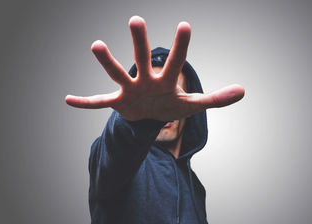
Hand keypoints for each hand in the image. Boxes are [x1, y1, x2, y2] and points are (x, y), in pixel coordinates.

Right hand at [65, 16, 244, 120]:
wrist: (150, 115)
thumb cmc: (171, 104)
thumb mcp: (193, 105)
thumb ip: (216, 98)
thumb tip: (243, 90)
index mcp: (166, 80)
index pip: (177, 62)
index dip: (181, 46)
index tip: (185, 25)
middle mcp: (146, 79)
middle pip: (143, 59)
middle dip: (141, 42)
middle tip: (135, 20)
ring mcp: (130, 89)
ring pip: (117, 74)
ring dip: (107, 62)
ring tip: (96, 45)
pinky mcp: (117, 102)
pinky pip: (99, 102)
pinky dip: (85, 102)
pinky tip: (68, 100)